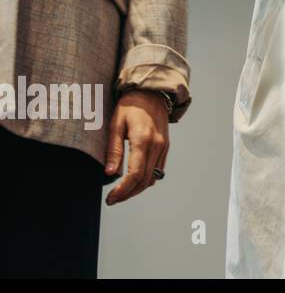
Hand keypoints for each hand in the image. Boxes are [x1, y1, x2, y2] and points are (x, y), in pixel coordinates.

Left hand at [104, 90, 168, 205]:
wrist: (152, 92)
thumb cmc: (130, 106)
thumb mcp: (116, 124)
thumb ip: (114, 149)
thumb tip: (110, 173)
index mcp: (143, 140)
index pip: (135, 174)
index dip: (122, 190)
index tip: (110, 198)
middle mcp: (157, 146)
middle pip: (144, 180)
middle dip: (128, 194)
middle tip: (112, 199)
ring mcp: (163, 147)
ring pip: (153, 177)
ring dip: (137, 189)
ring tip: (121, 193)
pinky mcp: (165, 147)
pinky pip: (158, 170)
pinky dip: (146, 180)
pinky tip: (134, 181)